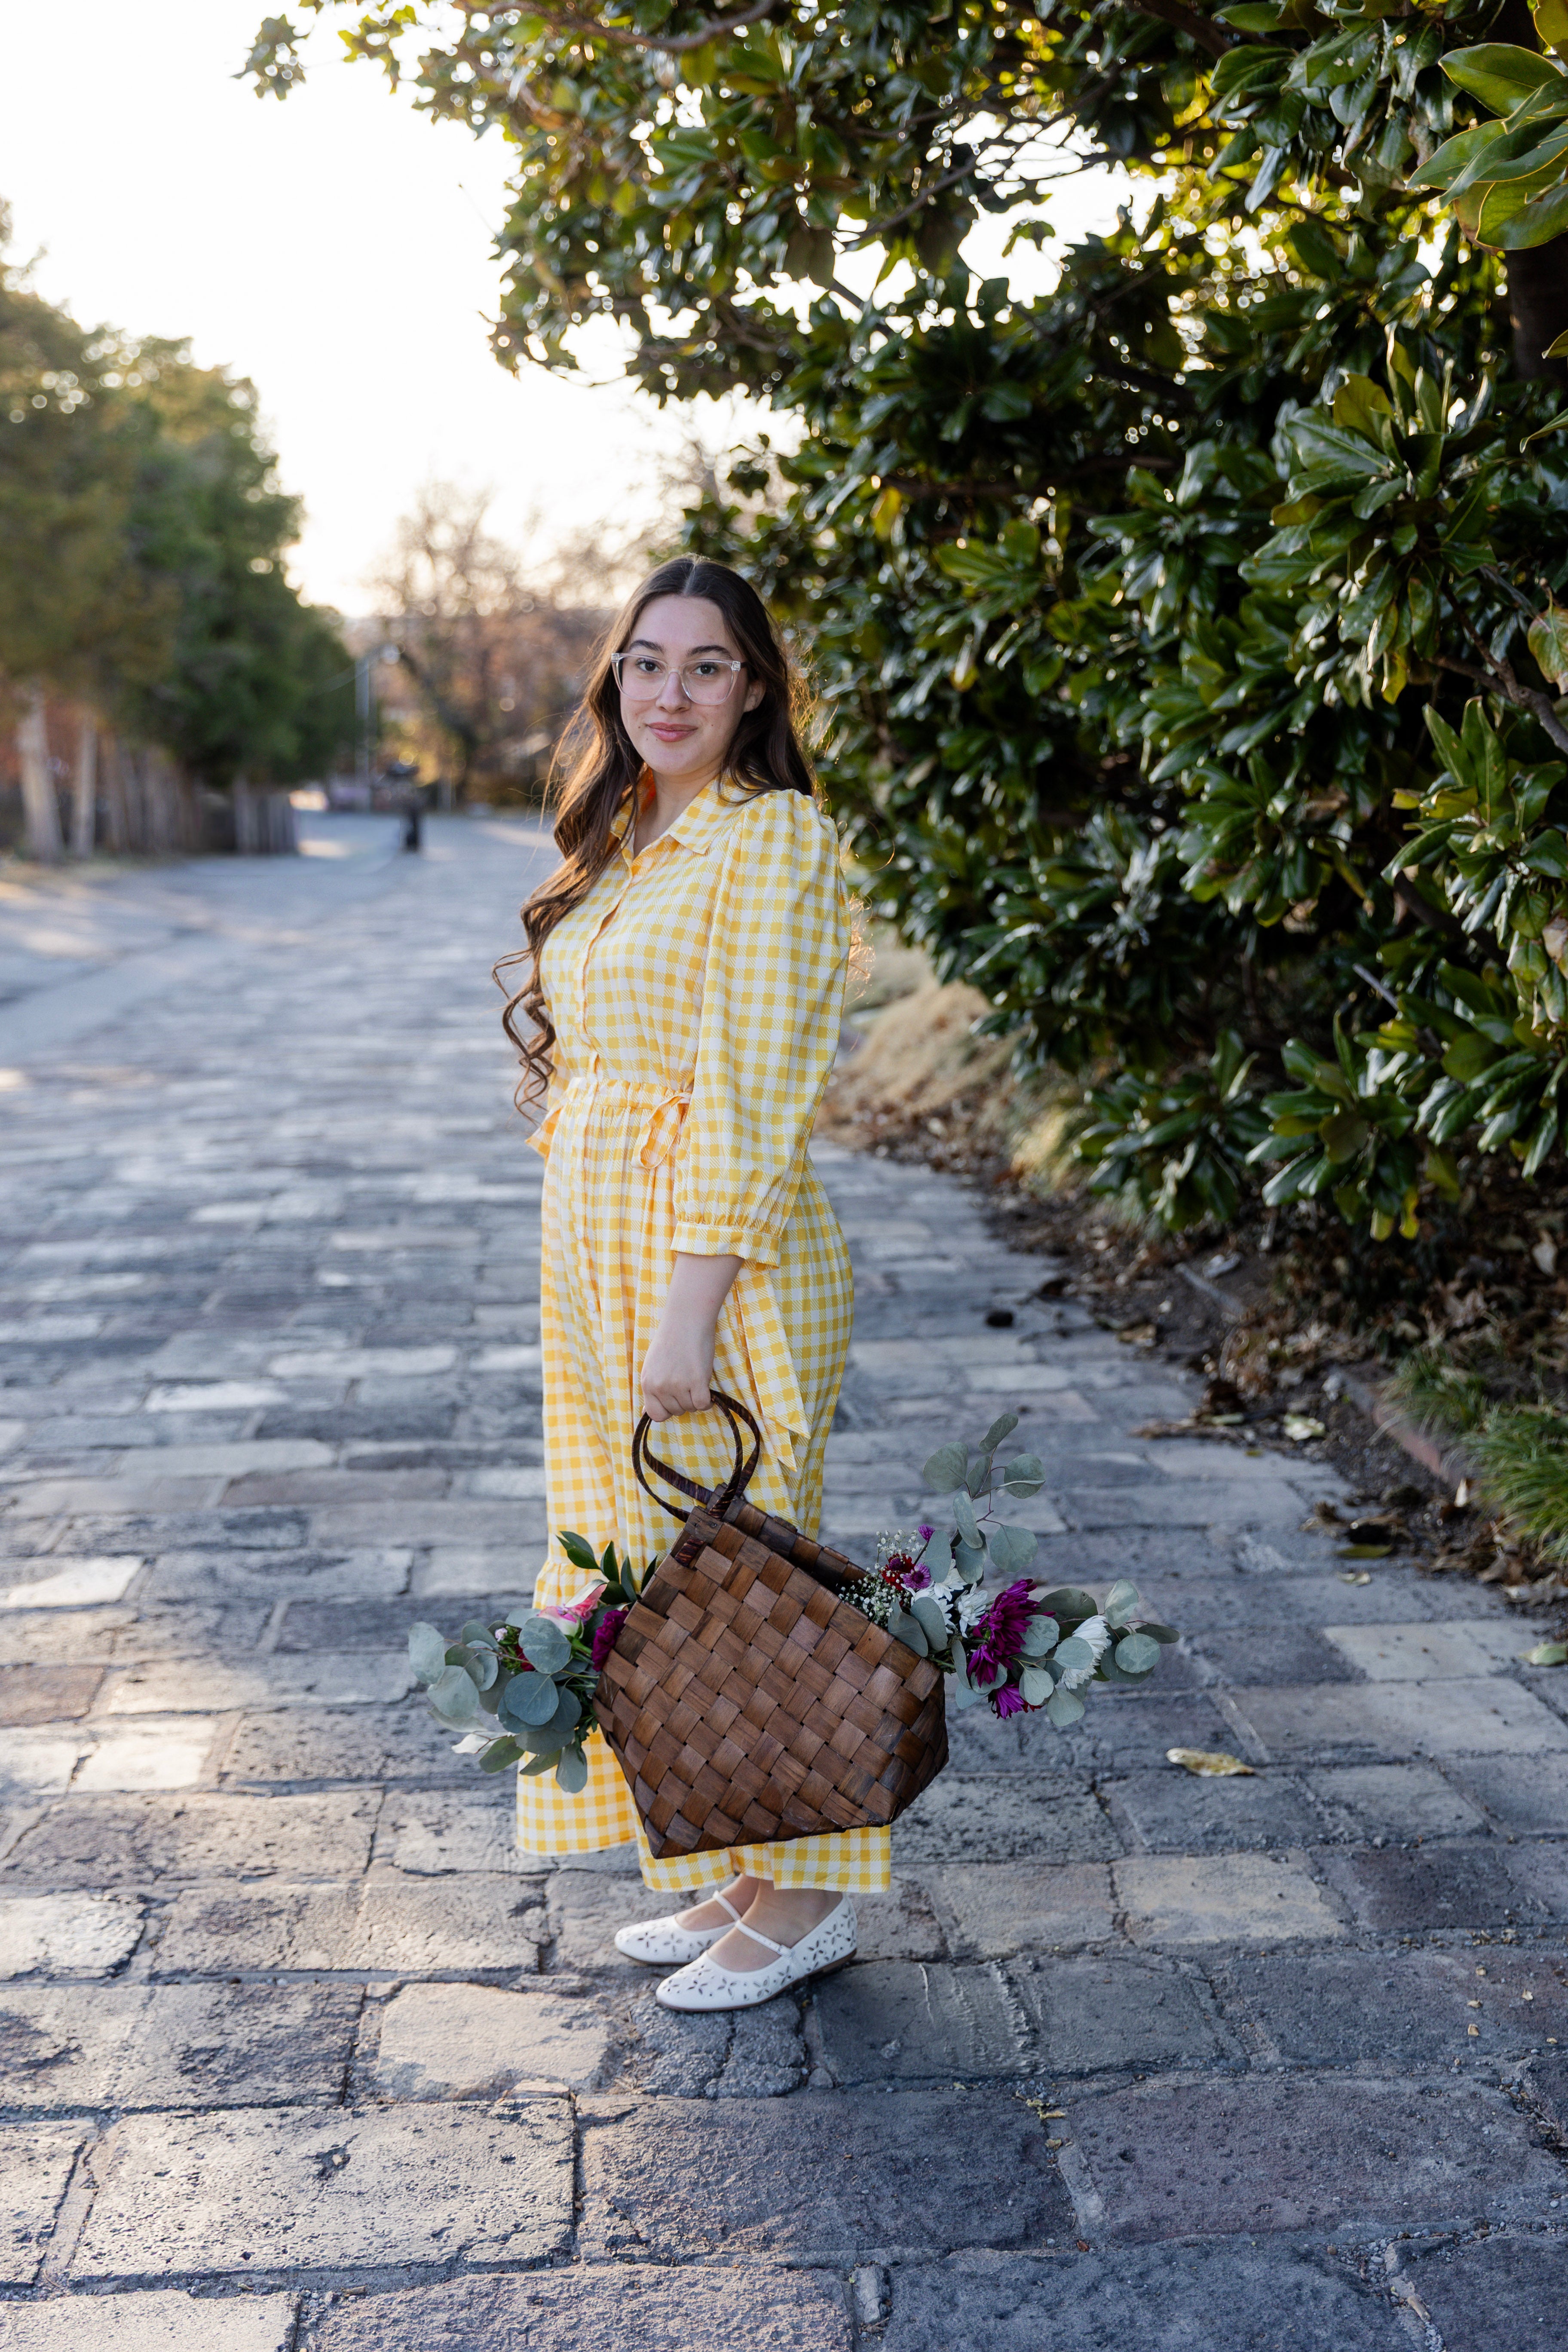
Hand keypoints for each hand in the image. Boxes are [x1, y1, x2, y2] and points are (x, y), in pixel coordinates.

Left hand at [641, 1252, 741, 1422]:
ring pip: (691, 1408)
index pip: (656, 1415)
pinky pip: (703, 1404)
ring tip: (695, 1377)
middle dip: (684, 1400)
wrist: (686, 1320)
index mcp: (647, 1383)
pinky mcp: (697, 1381)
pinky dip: (707, 1400)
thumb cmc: (671, 1340)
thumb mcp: (653, 1365)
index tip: (675, 1399)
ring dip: (696, 1397)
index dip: (667, 1410)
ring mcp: (678, 1385)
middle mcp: (660, 1386)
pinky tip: (705, 1386)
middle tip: (687, 1381)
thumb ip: (652, 1388)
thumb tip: (649, 1412)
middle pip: (676, 1411)